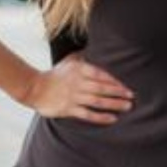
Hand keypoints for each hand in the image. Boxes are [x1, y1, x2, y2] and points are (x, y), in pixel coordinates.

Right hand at [19, 52, 133, 124]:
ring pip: (98, 101)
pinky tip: (112, 119)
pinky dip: (101, 117)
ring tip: (127, 106)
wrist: (33, 88)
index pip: (101, 74)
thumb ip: (84, 57)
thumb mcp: (69, 61)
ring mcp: (73, 97)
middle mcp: (77, 83)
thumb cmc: (55, 74)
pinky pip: (88, 114)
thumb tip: (99, 48)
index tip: (127, 85)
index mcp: (79, 70)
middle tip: (132, 96)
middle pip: (102, 88)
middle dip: (119, 92)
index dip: (115, 81)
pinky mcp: (68, 109)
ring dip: (114, 104)